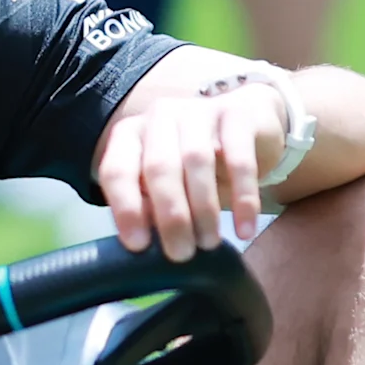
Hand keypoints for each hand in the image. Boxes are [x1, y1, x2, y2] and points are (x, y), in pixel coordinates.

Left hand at [95, 86, 279, 260]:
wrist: (247, 125)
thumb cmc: (194, 166)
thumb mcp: (166, 187)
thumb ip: (149, 207)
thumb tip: (144, 246)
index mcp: (131, 135)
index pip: (117, 170)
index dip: (126, 208)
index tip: (139, 246)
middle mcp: (160, 117)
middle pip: (159, 167)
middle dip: (170, 216)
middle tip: (181, 254)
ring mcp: (199, 110)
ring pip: (197, 160)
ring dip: (203, 209)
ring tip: (209, 243)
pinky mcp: (238, 114)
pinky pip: (240, 160)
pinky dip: (243, 199)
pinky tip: (244, 229)